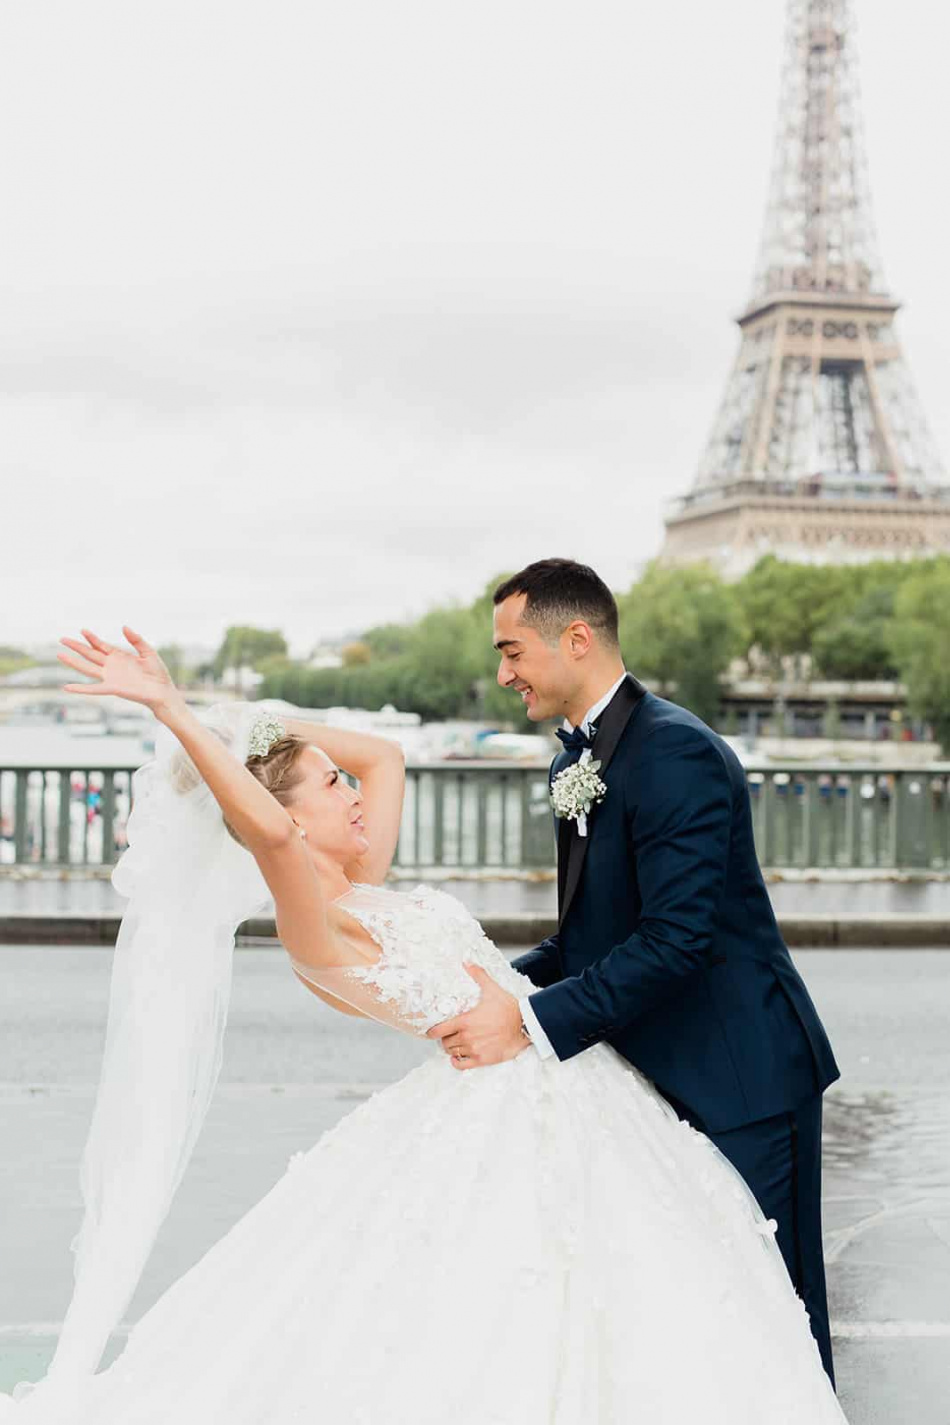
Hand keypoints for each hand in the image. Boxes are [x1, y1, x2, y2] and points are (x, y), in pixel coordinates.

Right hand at [57, 626, 182, 716]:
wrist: (163, 691)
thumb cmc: (158, 673)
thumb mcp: (148, 652)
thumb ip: (136, 639)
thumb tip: (124, 626)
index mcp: (120, 656)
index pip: (101, 646)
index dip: (92, 638)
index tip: (82, 630)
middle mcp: (112, 666)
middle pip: (90, 654)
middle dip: (77, 647)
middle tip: (62, 639)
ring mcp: (110, 677)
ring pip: (87, 668)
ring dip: (73, 662)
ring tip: (59, 654)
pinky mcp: (113, 688)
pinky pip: (93, 689)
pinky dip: (80, 688)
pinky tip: (67, 687)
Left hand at [426, 964, 528, 1070]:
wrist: (525, 1026)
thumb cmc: (509, 1009)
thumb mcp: (492, 989)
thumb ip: (478, 976)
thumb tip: (467, 963)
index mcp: (465, 1021)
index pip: (439, 1030)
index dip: (432, 1031)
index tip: (431, 1031)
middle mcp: (467, 1037)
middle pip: (445, 1042)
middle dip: (444, 1038)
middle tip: (448, 1034)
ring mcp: (474, 1050)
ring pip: (452, 1052)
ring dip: (452, 1048)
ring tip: (455, 1043)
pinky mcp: (482, 1060)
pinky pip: (461, 1065)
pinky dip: (457, 1061)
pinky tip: (459, 1057)